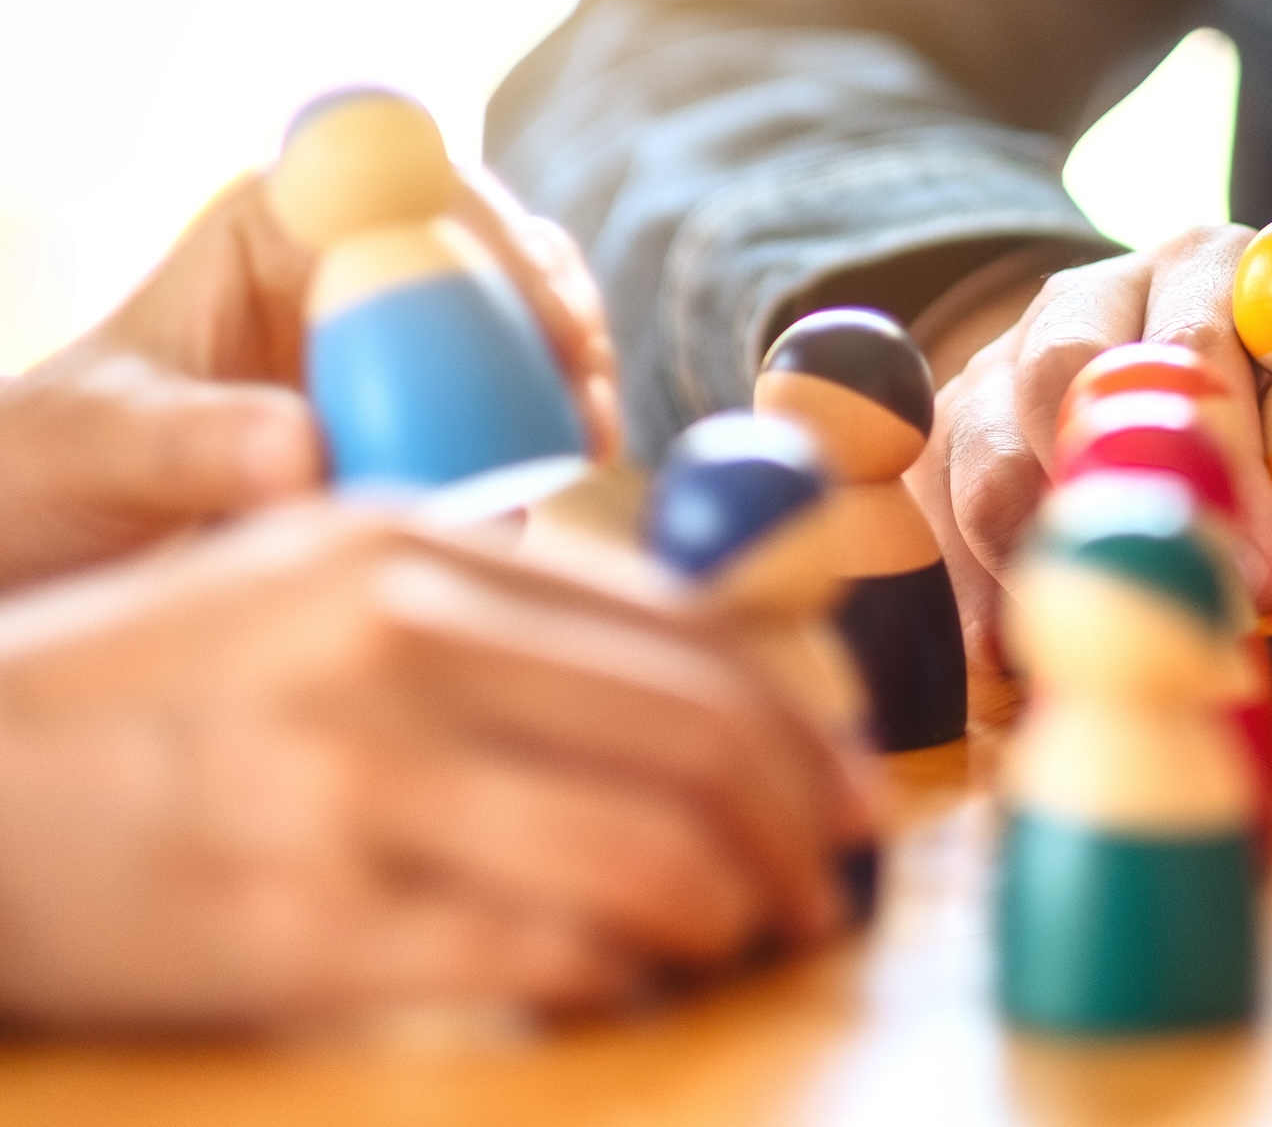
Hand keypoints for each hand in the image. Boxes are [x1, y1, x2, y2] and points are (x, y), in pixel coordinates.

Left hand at [0, 170, 620, 589]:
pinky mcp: (423, 438)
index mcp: (279, 226)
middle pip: (499, 257)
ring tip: (574, 459)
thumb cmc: (42, 471)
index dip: (487, 229)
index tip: (533, 312)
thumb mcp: (90, 450)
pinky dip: (533, 470)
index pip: (410, 177)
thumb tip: (306, 453)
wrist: (45, 554)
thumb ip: (190, 443)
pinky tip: (521, 515)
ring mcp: (400, 358)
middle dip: (557, 320)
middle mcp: (358, 275)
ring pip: (522, 342)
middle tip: (582, 411)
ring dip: (562, 396)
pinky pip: (508, 436)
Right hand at [0, 504, 868, 1030]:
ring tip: (752, 942)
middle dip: (804, 830)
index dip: (808, 727)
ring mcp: (352, 780)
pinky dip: (624, 978)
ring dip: (739, 912)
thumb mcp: (320, 587)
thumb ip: (499, 611)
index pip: (691, 632)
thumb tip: (710, 673)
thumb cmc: (155, 695)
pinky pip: (541, 952)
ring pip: (651, 849)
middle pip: (701, 735)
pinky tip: (637, 987)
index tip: (852, 796)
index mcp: (416, 548)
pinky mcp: (306, 918)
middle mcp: (396, 642)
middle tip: (831, 891)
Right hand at [912, 228, 1271, 669]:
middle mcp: (1093, 294)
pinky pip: (929, 505)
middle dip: (1111, 496)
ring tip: (1091, 634)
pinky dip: (968, 585)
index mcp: (1207, 266)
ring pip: (985, 444)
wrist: (1184, 417)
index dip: (1222, 453)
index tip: (1263, 574)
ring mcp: (1003, 357)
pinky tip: (1009, 652)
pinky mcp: (944, 433)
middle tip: (1162, 600)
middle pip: (1062, 373)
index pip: (1195, 342)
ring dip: (1035, 549)